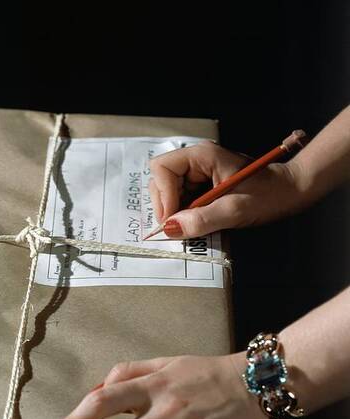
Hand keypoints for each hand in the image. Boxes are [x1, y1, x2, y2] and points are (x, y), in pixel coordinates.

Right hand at [149, 141, 302, 238]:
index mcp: (202, 156)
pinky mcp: (201, 185)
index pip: (162, 168)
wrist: (290, 191)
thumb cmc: (268, 195)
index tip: (173, 218)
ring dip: (174, 211)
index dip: (162, 195)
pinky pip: (179, 199)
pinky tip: (197, 221)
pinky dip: (182, 213)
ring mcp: (198, 173)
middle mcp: (196, 161)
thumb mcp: (235, 209)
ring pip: (167, 192)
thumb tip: (170, 229)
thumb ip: (202, 219)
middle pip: (160, 180)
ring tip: (191, 224)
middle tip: (179, 226)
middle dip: (165, 204)